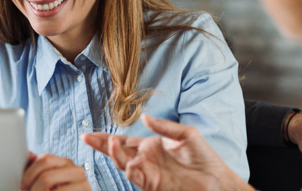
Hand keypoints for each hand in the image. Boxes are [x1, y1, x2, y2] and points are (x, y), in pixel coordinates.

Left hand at [20, 152, 90, 190]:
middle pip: (47, 175)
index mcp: (65, 163)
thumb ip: (36, 169)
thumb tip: (28, 154)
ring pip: (51, 184)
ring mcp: (84, 182)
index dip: (29, 173)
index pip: (45, 159)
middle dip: (33, 187)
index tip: (23, 185)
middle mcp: (76, 170)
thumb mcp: (46, 181)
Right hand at [82, 115, 252, 190]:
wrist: (216, 181)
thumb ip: (163, 126)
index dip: (107, 138)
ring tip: (110, 143)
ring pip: (124, 164)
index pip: (125, 141)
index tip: (89, 134)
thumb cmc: (204, 158)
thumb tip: (143, 118)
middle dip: (101, 145)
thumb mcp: (186, 135)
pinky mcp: (153, 184)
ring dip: (115, 155)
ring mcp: (148, 172)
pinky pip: (136, 177)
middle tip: (85, 137)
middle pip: (118, 152)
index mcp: (152, 145)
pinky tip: (129, 160)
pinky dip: (129, 168)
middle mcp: (146, 159)